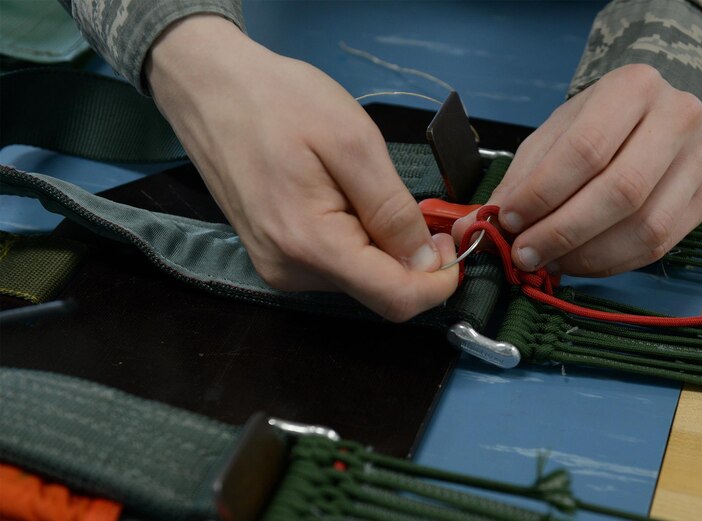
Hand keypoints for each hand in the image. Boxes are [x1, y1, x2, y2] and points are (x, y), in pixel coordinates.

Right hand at [145, 15, 457, 320]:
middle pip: (376, 290)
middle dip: (408, 257)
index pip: (393, 299)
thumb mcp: (352, 143)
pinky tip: (340, 196)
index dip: (437, 283)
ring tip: (360, 186)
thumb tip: (424, 264)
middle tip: (410, 200)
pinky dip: (355, 239)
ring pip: (356, 278)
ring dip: (379, 245)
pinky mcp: (272, 255)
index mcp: (310, 245)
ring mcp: (276, 267)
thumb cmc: (279, 101)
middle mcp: (290, 272)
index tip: (451, 244)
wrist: (210, 87)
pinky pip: (332, 264)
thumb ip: (392, 211)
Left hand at [454, 64, 701, 276]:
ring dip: (586, 256)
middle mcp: (678, 118)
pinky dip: (611, 264)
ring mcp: (700, 161)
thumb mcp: (549, 139)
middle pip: (621, 191)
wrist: (646, 119)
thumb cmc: (590, 127)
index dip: (543, 192)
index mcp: (633, 87)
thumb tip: (484, 226)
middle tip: (525, 254)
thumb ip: (521, 179)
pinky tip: (578, 262)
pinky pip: (658, 247)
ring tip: (549, 261)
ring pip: (645, 227)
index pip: (586, 149)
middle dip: (563, 232)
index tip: (509, 220)